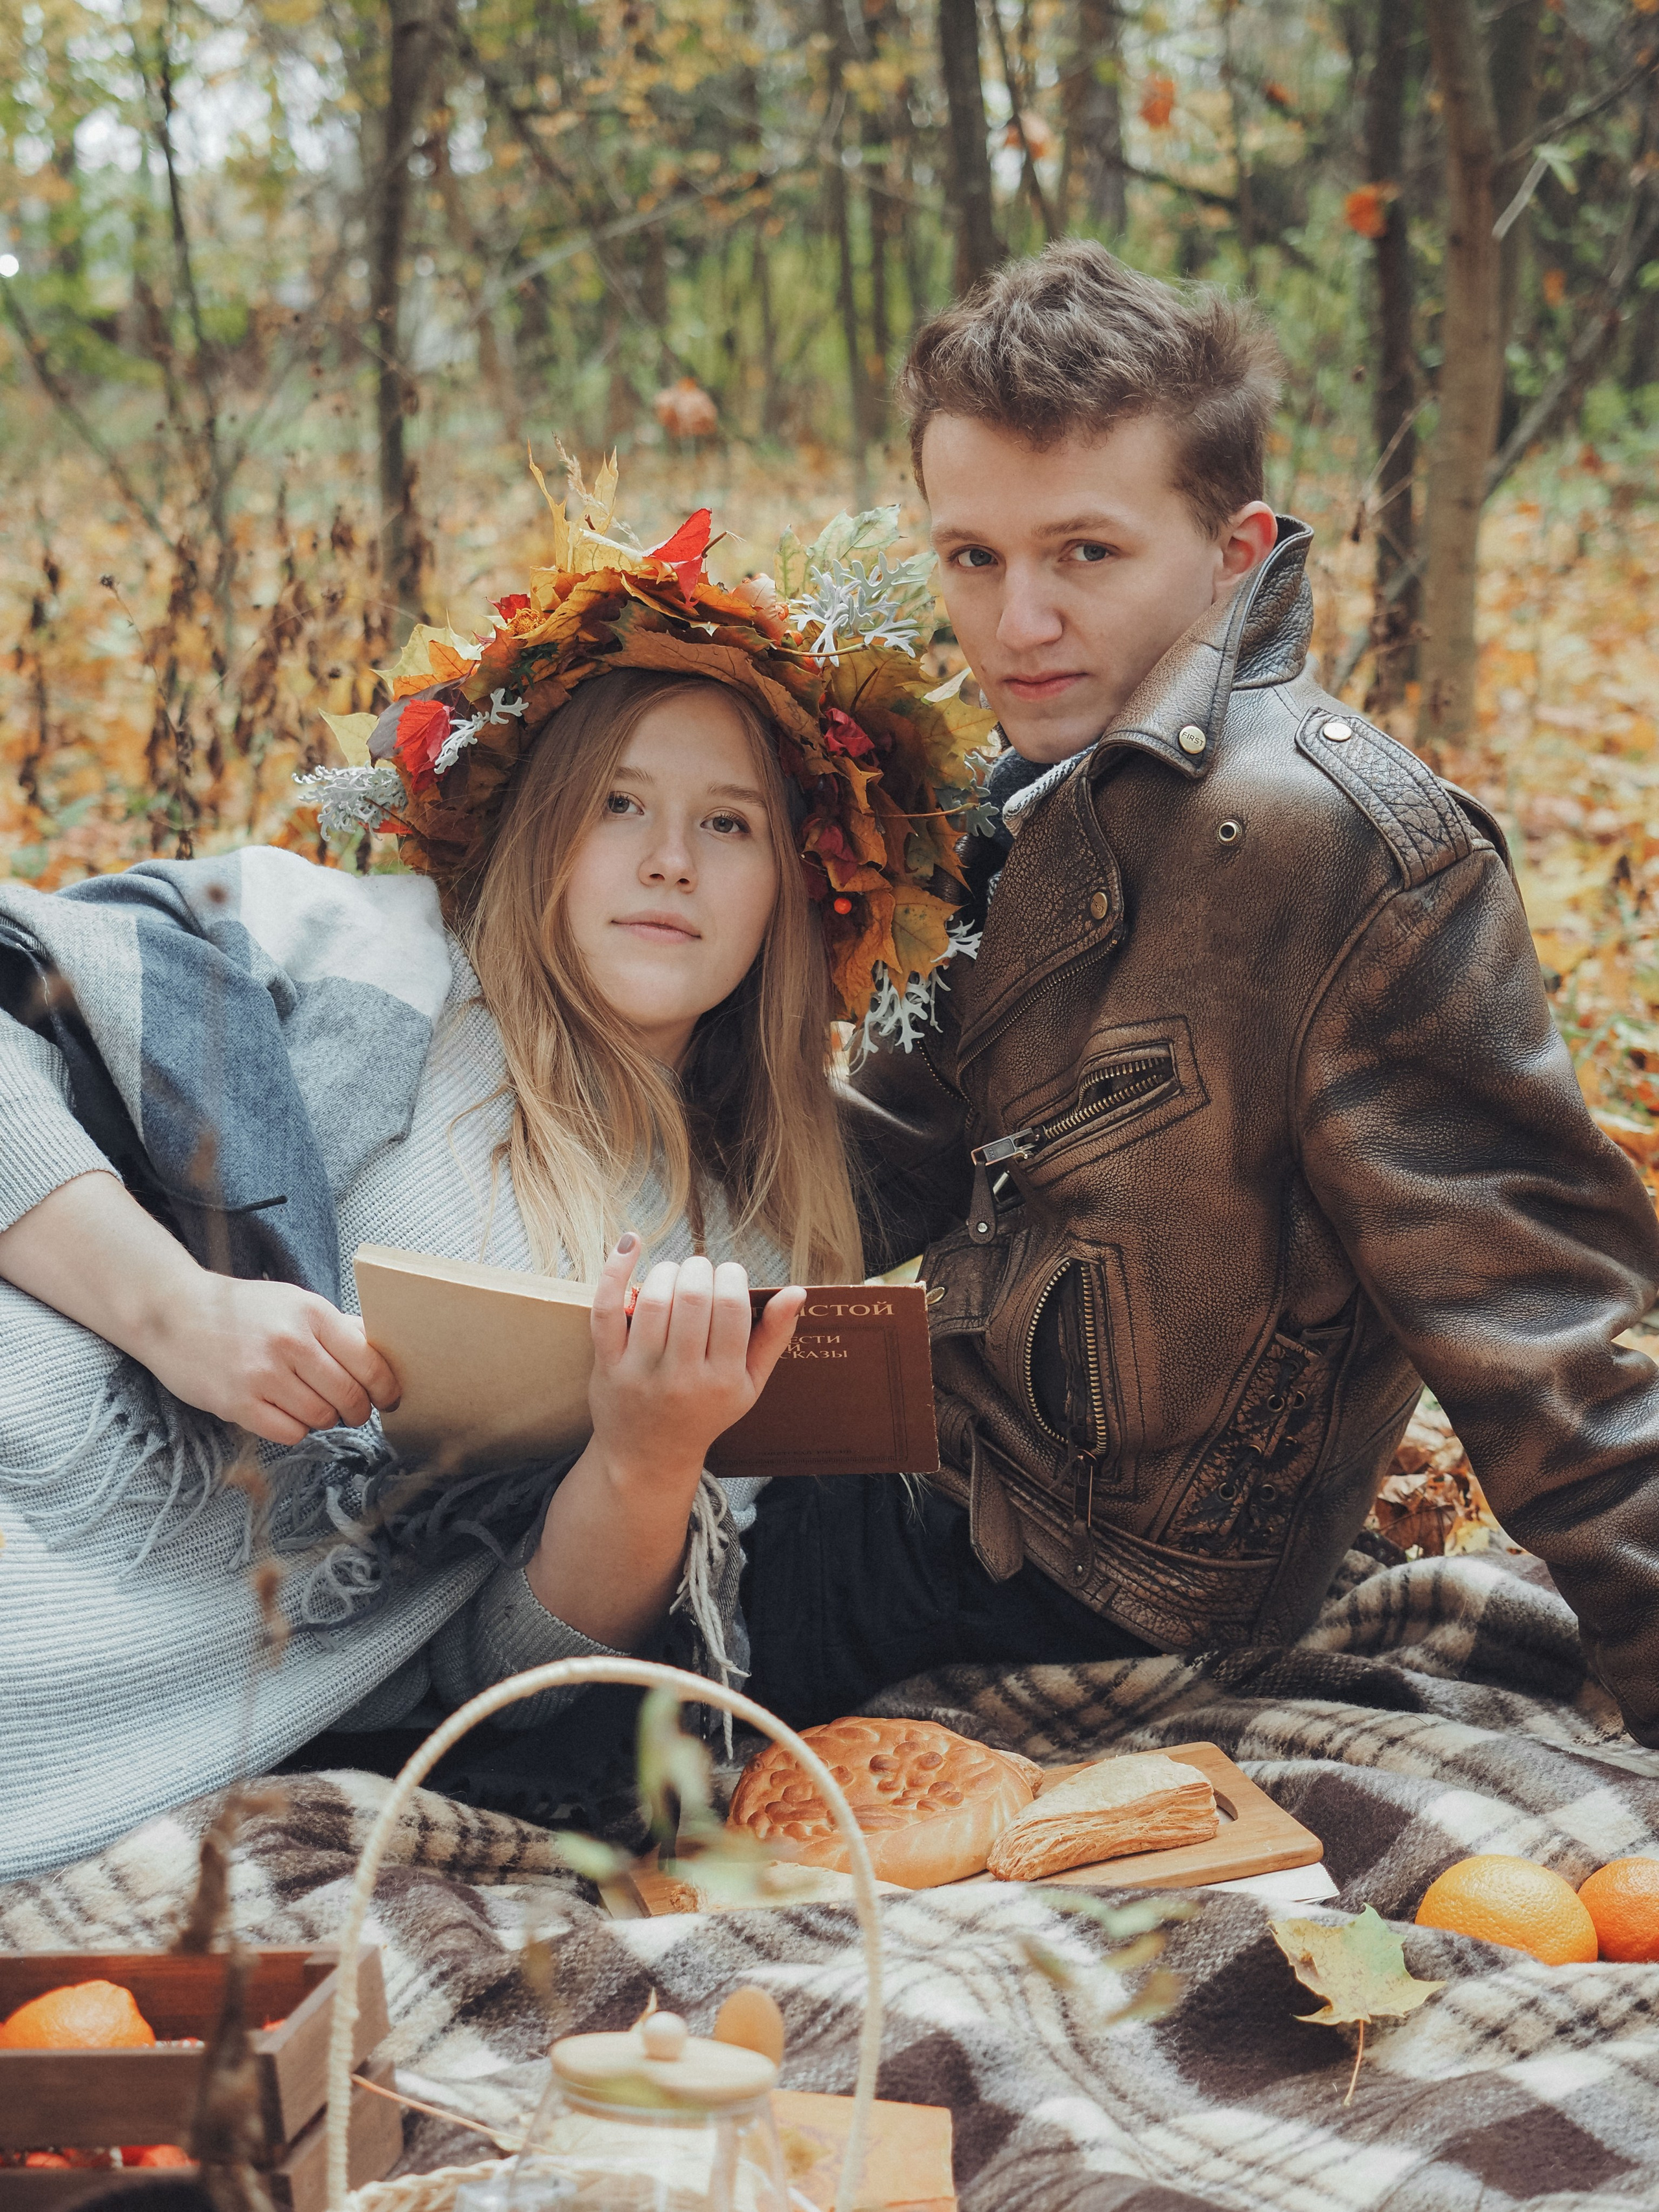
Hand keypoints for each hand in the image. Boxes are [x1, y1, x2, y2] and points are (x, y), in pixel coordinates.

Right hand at [145, 1275, 401, 1444]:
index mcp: (311, 1313)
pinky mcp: (238, 1403)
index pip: (369, 1362)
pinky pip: (290, 1433)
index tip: (388, 1399)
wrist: (174, 1313)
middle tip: (353, 1411)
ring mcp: (263, 1375)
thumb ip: (337, 1326)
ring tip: (314, 1407)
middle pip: (349, 1396)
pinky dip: (296, 1430)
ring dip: (325, 1420)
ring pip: (321, 1418)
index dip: (386, 1388)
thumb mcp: (294, 1302)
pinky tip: (286, 1414)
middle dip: (358, 1411)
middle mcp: (290, 1343)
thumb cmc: (241, 1310)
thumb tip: (382, 1348)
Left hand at [587, 1234, 804, 1494]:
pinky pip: (607, 1309)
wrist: (648, 1457)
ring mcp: (641, 1371)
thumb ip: (774, 1338)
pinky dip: (615, 1270)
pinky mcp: (607, 1364)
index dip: (731, 1276)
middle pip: (694, 1297)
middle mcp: (682, 1377)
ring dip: (668, 1272)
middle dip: (700, 1270)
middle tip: (701, 1275)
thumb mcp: (749, 1386)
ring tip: (675, 1276)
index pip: (732, 1306)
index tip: (728, 1277)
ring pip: (655, 1298)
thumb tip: (797, 1292)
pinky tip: (630, 1243)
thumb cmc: (705, 1413)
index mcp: (723, 1380)